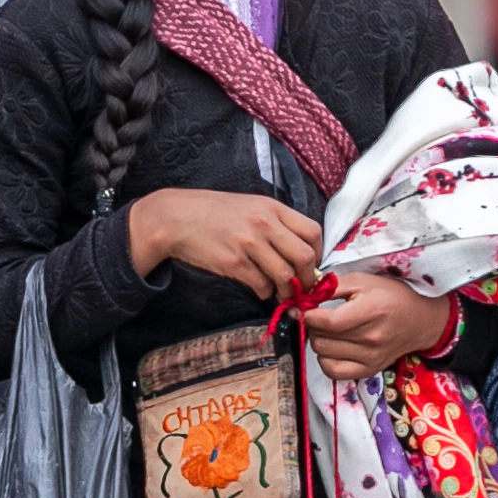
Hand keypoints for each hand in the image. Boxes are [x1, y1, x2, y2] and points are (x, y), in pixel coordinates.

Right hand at [127, 188, 322, 299]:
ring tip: (280, 292)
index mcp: (272, 208)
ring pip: (284, 275)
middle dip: (307, 277)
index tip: (312, 265)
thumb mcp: (251, 206)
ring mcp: (249, 244)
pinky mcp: (233, 263)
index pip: (313, 232)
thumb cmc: (215, 213)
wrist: (178, 218)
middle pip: (304, 257)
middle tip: (301, 286)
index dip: (319, 254)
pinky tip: (258, 288)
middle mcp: (264, 224)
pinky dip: (265, 292)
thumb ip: (276, 224)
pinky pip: (261, 285)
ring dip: (286, 290)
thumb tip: (298, 252)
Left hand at [305, 269, 458, 381]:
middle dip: (312, 326)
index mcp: (371, 311)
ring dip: (318, 341)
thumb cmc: (391, 296)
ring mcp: (370, 358)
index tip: (307, 308)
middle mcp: (371, 338)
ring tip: (327, 331)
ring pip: (322, 354)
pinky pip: (332, 372)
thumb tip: (304, 296)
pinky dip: (325, 359)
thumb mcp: (363, 281)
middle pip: (321, 338)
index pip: (327, 322)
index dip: (309, 315)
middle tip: (319, 317)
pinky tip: (332, 348)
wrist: (419, 321)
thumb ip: (332, 286)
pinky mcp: (369, 370)